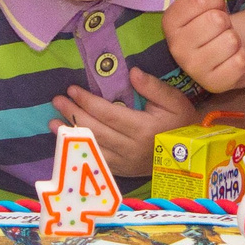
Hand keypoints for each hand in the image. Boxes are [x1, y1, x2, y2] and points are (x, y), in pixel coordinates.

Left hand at [52, 68, 198, 171]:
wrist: (191, 155)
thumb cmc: (181, 124)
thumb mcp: (174, 101)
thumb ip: (153, 87)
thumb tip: (132, 72)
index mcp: (142, 128)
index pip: (107, 113)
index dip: (87, 101)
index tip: (72, 90)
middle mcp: (130, 148)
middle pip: (95, 130)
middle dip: (73, 114)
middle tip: (57, 101)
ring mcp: (125, 163)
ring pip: (92, 148)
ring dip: (70, 135)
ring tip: (52, 123)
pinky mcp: (122, 172)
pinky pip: (96, 161)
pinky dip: (79, 151)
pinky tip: (67, 143)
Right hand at [161, 0, 244, 92]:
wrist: (221, 52)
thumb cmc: (210, 19)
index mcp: (169, 22)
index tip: (211, 7)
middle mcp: (175, 48)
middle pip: (216, 20)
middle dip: (224, 20)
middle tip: (218, 28)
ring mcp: (194, 69)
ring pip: (230, 40)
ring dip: (234, 37)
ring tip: (224, 42)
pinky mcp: (214, 84)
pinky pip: (241, 61)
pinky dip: (242, 56)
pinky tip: (230, 58)